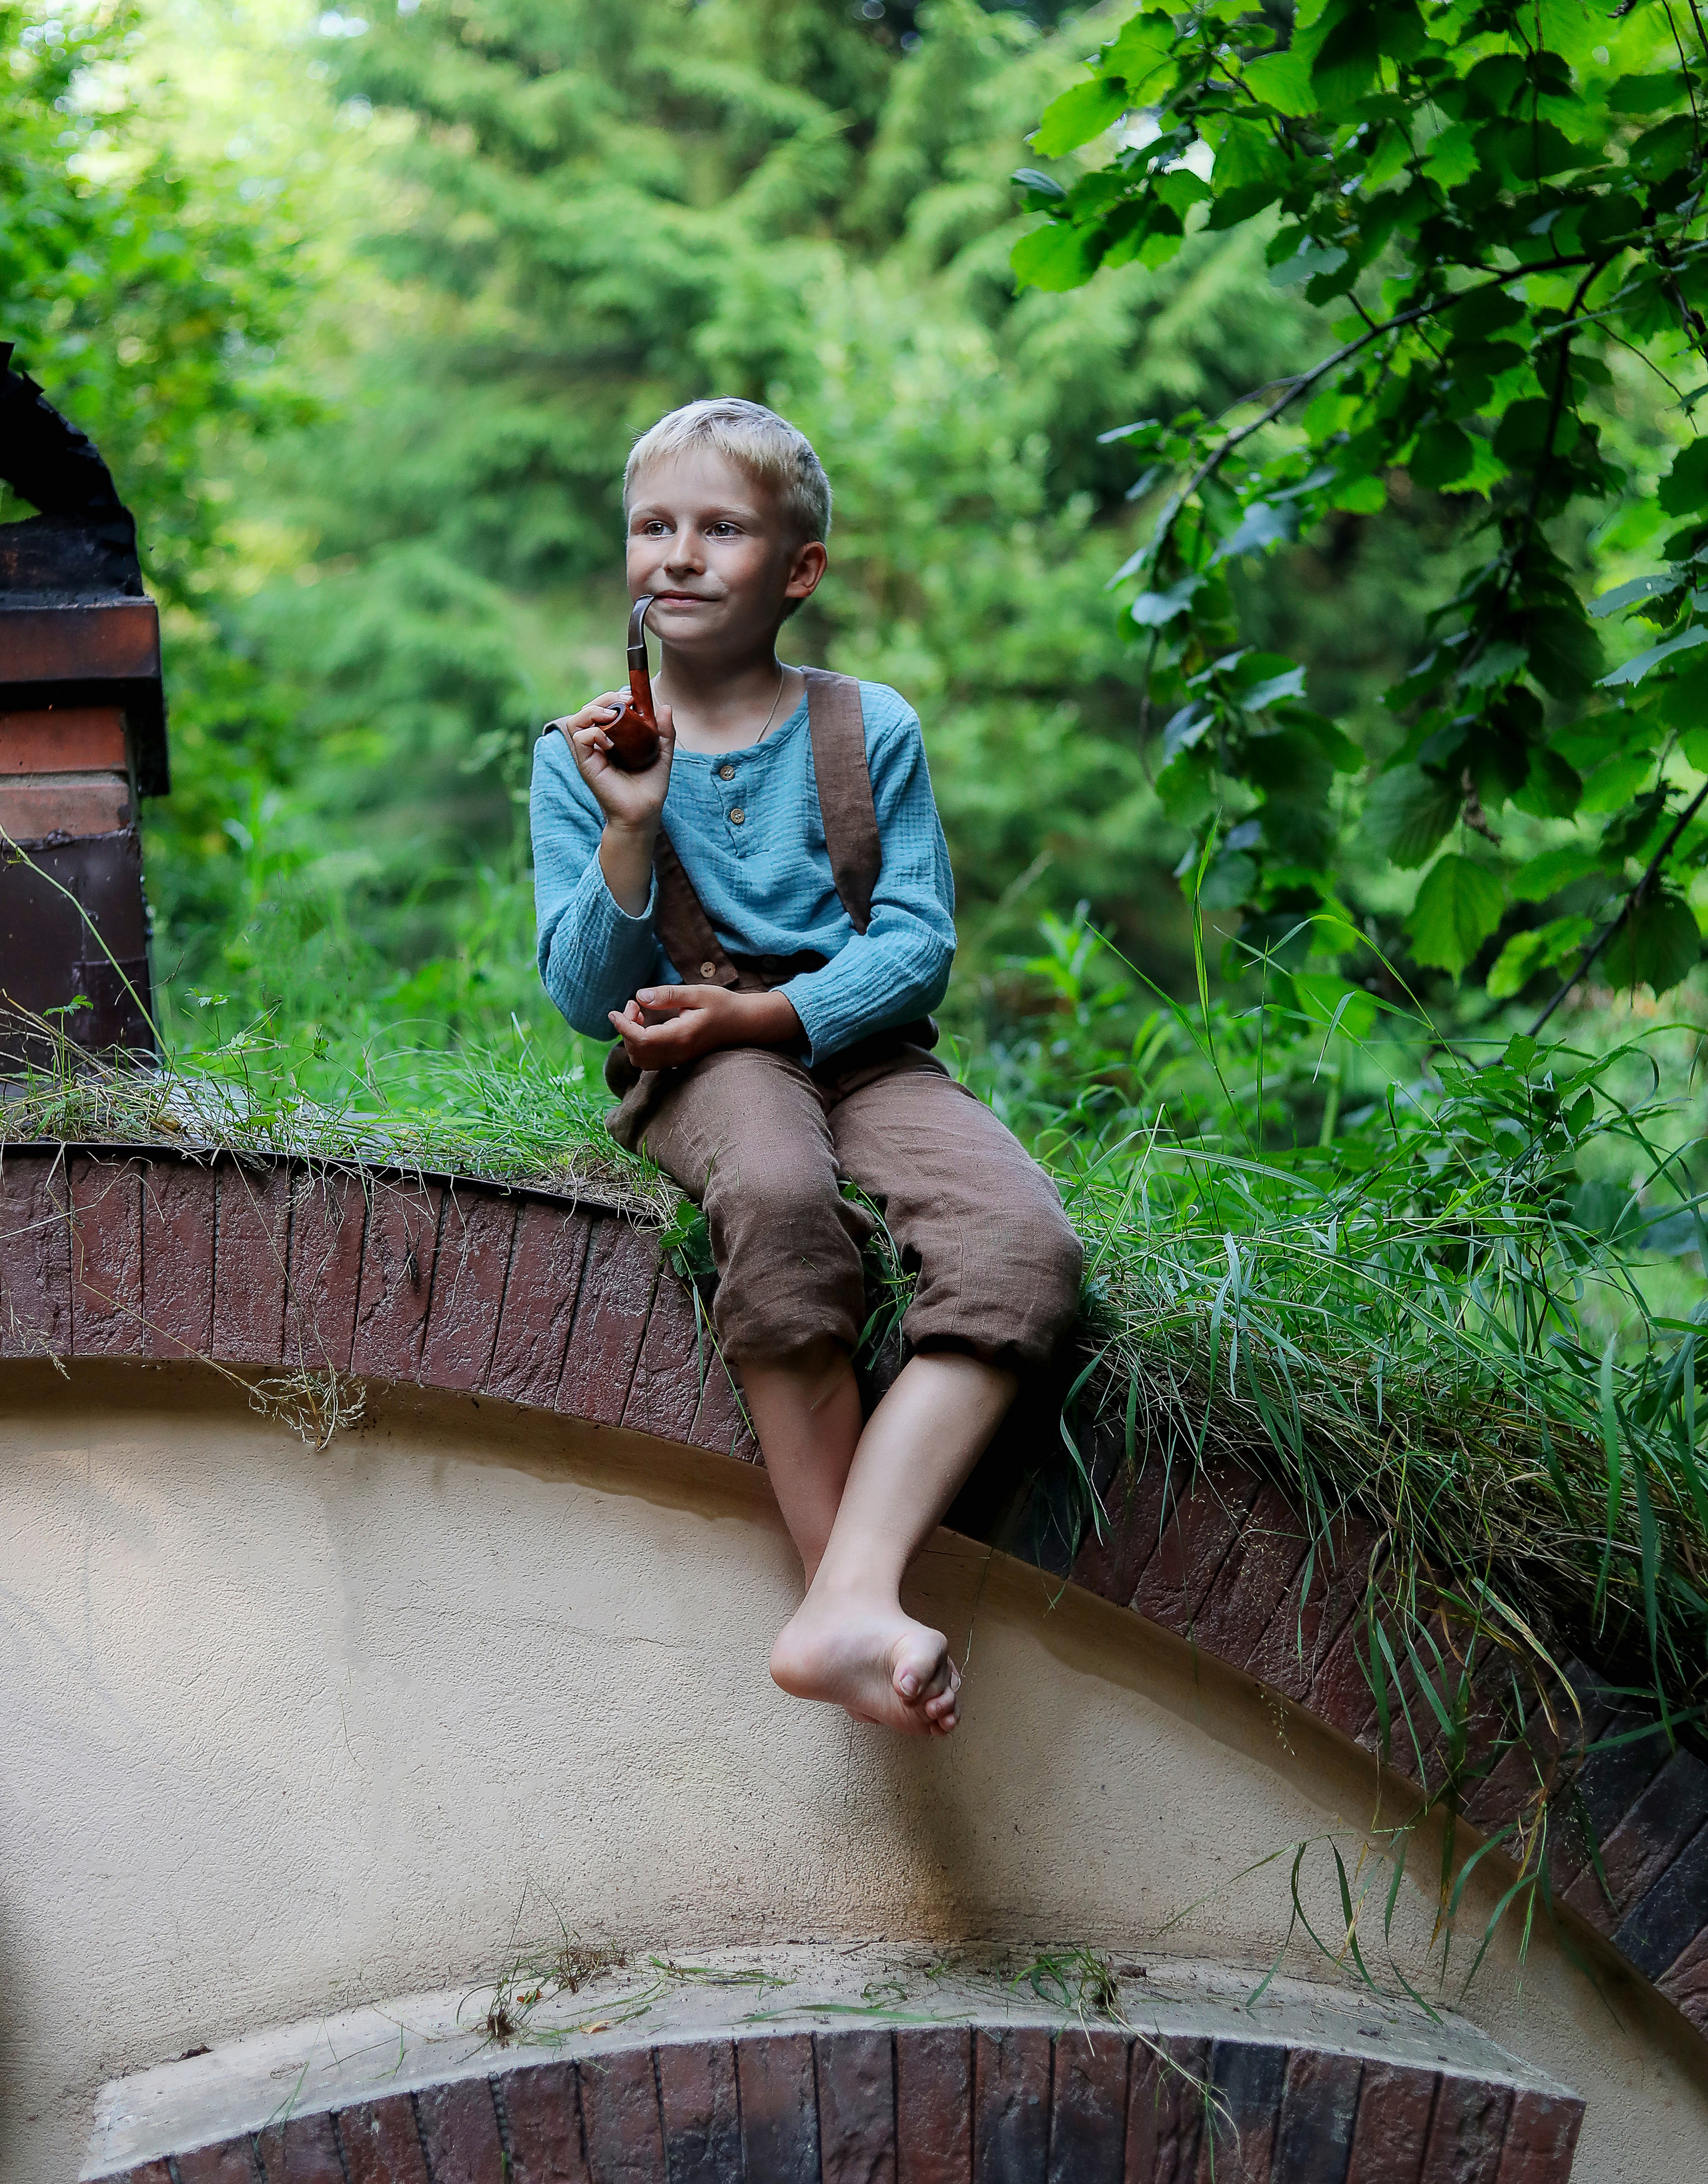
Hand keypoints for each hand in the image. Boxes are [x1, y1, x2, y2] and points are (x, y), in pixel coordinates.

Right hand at [550, 690, 676, 833]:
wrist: (644, 812)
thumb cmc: (650, 787)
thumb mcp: (662, 754)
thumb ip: (664, 732)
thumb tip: (665, 706)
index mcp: (613, 738)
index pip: (604, 708)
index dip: (615, 697)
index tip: (633, 698)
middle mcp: (598, 743)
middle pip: (589, 708)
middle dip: (605, 698)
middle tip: (625, 701)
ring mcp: (591, 753)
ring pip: (577, 719)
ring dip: (594, 710)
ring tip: (613, 716)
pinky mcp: (586, 763)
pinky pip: (580, 738)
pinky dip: (594, 733)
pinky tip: (611, 742)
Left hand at [608, 984, 802, 1070]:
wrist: (743, 1023)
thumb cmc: (723, 1005)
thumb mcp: (698, 993)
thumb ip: (668, 995)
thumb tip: (640, 996)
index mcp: (681, 1035)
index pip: (641, 1039)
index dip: (623, 1027)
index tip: (614, 1012)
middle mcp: (678, 1052)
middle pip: (637, 1052)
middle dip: (626, 1029)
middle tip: (633, 1006)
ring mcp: (678, 1059)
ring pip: (641, 1060)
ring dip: (632, 1039)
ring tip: (639, 1016)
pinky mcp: (678, 1060)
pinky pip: (650, 1061)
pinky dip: (639, 1046)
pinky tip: (647, 1027)